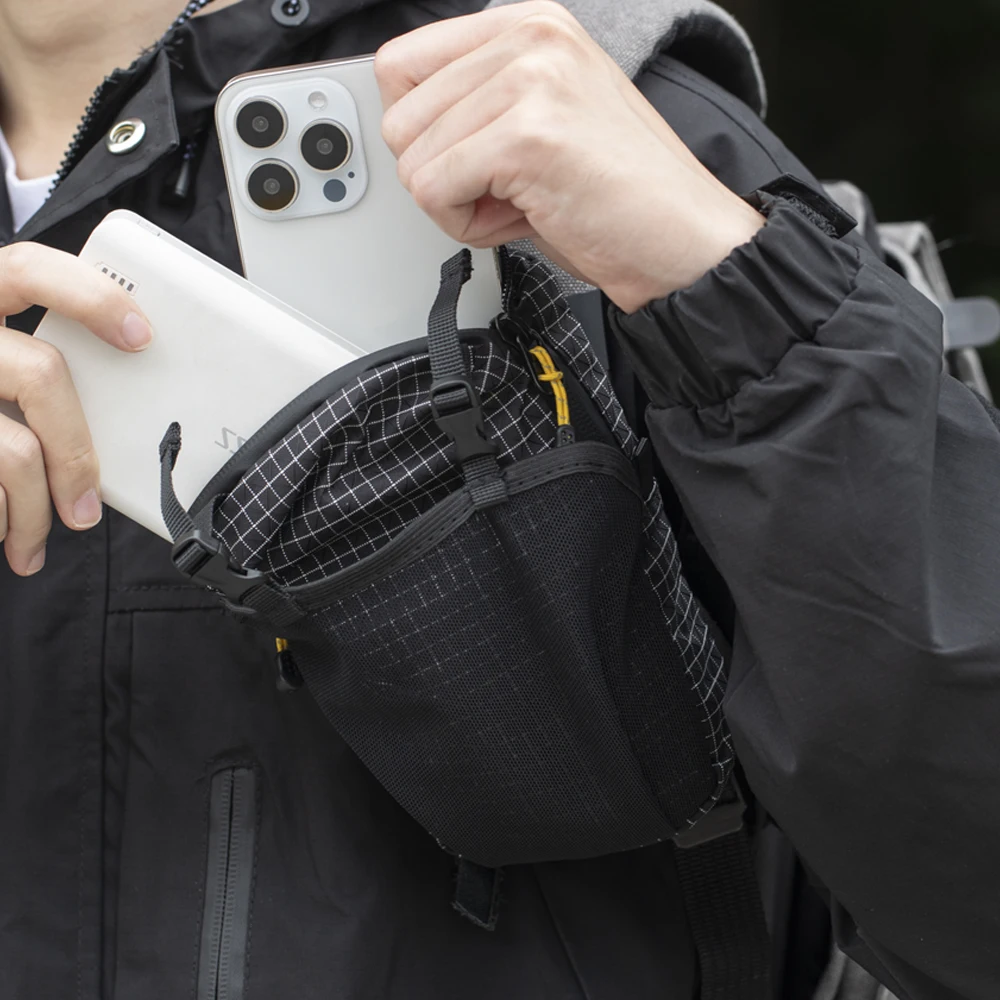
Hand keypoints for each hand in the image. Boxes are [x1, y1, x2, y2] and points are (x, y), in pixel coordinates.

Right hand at [0, 242, 152, 575]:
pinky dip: (0, 519)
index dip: (91, 297)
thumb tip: (114, 415)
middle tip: (88, 506)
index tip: (141, 335)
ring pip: (14, 451)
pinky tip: (1, 530)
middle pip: (41, 375)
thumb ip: (29, 367)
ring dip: (35, 512)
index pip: (31, 269)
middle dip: (76, 453)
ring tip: (38, 539)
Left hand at [375, 1, 763, 313]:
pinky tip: (520, 219)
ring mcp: (529, 81)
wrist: (684, 241)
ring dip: (456, 204)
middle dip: (440, 174)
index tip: (465, 159)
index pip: (402, 63)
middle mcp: (529, 38)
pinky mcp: (526, 136)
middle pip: (399, 117)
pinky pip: (433, 191)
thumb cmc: (621, 195)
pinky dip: (467, 226)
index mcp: (531, 26)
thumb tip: (408, 124)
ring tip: (519, 204)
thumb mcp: (545, 118)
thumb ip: (481, 101)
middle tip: (502, 191)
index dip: (422, 131)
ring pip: (413, 158)